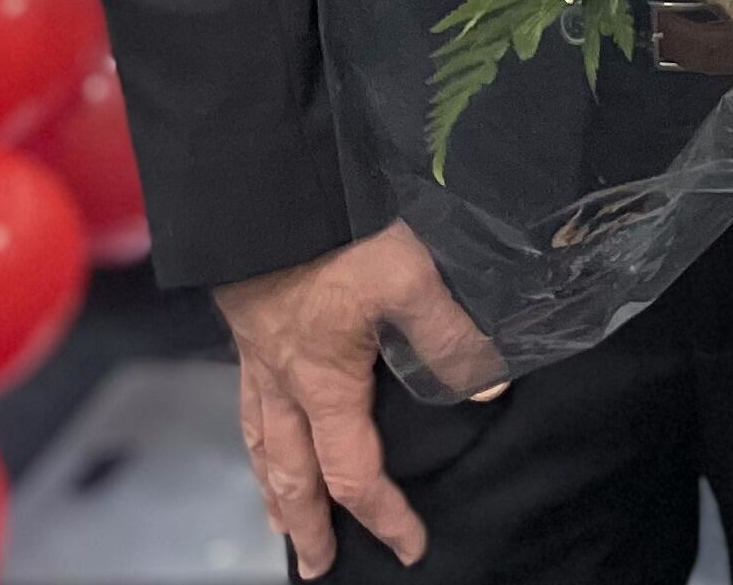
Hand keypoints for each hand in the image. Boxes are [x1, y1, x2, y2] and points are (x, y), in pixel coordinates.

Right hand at [210, 223, 503, 576]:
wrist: (265, 185)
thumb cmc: (338, 231)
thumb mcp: (411, 276)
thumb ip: (450, 335)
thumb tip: (486, 386)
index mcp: (325, 383)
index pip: (353, 472)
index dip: (384, 515)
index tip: (409, 546)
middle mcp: (284, 382)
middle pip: (291, 474)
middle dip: (306, 526)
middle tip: (316, 566)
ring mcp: (259, 357)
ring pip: (260, 442)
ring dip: (272, 487)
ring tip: (279, 517)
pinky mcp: (247, 327)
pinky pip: (246, 404)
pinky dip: (255, 436)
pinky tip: (262, 431)